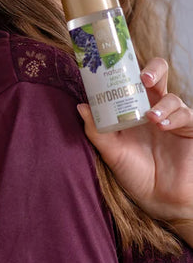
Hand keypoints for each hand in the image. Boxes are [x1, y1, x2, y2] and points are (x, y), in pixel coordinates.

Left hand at [77, 58, 192, 238]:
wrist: (160, 200)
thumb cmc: (135, 173)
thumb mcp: (111, 152)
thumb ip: (96, 130)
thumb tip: (81, 106)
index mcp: (132, 108)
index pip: (131, 79)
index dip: (126, 67)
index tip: (115, 62)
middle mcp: (153, 107)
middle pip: (157, 75)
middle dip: (152, 69)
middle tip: (142, 76)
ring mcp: (172, 117)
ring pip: (171, 96)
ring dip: (161, 103)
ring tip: (151, 118)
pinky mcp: (189, 129)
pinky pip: (185, 115)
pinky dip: (173, 117)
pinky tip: (163, 125)